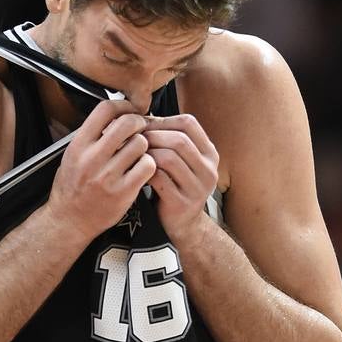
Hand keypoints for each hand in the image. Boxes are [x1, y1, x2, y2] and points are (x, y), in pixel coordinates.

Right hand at [46, 100, 155, 241]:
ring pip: (141, 144)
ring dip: (144, 146)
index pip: (105, 109)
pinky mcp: (123, 192)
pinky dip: (148, 164)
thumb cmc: (73, 186)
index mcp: (79, 145)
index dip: (122, 105)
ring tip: (138, 154)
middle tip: (140, 130)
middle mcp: (92, 158)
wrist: (70, 220)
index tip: (129, 110)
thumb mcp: (72, 155)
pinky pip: (147, 166)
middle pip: (127, 123)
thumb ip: (91, 136)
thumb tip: (117, 113)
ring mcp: (108, 176)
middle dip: (138, 123)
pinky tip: (141, 169)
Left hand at [144, 114, 218, 242]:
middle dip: (151, 136)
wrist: (184, 226)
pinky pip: (160, 179)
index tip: (143, 125)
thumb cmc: (176, 186)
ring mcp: (198, 188)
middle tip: (132, 138)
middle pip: (179, 139)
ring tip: (132, 154)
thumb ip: (171, 140)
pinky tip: (135, 171)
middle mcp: (209, 170)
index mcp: (210, 154)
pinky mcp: (183, 203)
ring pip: (169, 158)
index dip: (162, 120)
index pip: (189, 123)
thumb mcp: (183, 162)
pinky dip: (144, 172)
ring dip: (147, 153)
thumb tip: (142, 115)